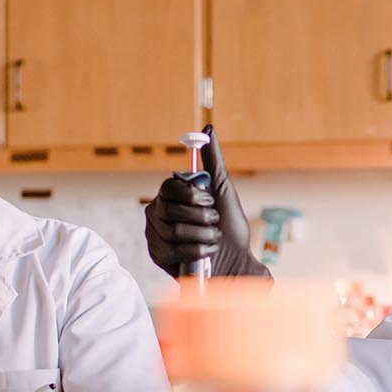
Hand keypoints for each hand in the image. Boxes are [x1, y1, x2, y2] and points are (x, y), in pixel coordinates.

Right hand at [143, 126, 269, 278]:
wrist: (235, 261)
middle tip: (214, 223)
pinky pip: (172, 251)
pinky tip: (204, 253)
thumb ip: (213, 160)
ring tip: (211, 240)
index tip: (210, 202)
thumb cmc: (230, 227)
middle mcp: (159, 211)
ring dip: (202, 236)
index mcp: (173, 195)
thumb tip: (208, 130)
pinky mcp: (158, 255)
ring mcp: (155, 233)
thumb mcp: (224, 189)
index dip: (191, 196)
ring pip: (173, 231)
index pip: (169, 187)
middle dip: (202, 218)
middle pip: (169, 210)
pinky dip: (196, 252)